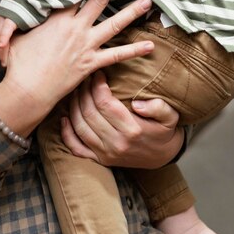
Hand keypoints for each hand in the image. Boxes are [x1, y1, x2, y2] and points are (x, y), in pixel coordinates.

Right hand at [0, 0, 153, 137]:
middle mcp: (76, 28)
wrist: (28, 90)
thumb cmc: (18, 63)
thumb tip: (15, 11)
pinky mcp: (92, 63)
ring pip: (114, 24)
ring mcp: (86, 45)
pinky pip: (117, 55)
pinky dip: (134, 50)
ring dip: (132, 12)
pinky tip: (150, 45)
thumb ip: (21, 21)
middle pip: (98, 0)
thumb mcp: (16, 34)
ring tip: (148, 1)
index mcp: (57, 18)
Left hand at [60, 70, 183, 168]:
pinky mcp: (100, 159)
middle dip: (84, 91)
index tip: (98, 74)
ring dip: (73, 106)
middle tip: (85, 78)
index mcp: (132, 130)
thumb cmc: (164, 131)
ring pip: (80, 127)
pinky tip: (64, 118)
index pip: (105, 104)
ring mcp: (106, 153)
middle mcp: (116, 144)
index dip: (97, 86)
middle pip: (89, 113)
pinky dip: (66, 133)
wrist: (164, 157)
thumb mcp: (170, 116)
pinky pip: (76, 148)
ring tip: (77, 90)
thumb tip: (138, 103)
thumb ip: (158, 107)